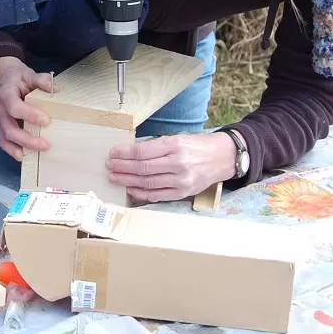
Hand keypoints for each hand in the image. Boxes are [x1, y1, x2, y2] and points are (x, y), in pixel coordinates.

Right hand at [0, 57, 55, 160]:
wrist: (0, 75)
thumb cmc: (15, 76)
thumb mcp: (28, 73)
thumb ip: (41, 80)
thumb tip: (56, 89)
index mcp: (6, 94)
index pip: (14, 107)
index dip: (29, 115)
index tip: (46, 120)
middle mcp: (0, 109)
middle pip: (9, 129)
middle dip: (27, 139)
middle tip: (45, 144)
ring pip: (5, 138)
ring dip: (21, 147)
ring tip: (37, 153)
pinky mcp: (1, 126)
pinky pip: (4, 141)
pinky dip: (12, 150)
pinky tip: (24, 156)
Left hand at [105, 132, 237, 202]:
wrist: (222, 158)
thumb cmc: (197, 146)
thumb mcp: (178, 138)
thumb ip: (157, 146)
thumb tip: (131, 152)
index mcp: (175, 145)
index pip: (142, 151)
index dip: (124, 153)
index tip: (113, 152)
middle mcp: (178, 163)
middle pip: (142, 167)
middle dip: (122, 167)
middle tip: (109, 166)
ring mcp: (181, 180)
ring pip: (147, 182)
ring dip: (127, 180)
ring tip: (114, 177)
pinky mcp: (183, 192)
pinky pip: (157, 195)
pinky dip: (141, 193)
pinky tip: (130, 188)